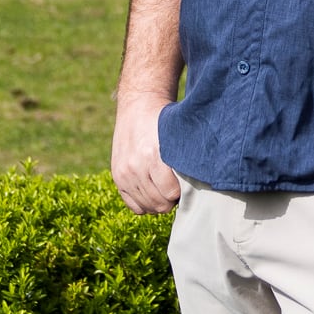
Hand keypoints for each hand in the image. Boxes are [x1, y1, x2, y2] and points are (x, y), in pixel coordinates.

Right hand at [109, 91, 181, 214]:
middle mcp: (135, 166)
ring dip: (159, 203)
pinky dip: (144, 204)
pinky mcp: (117, 177)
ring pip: (147, 207)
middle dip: (171, 200)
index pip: (170, 193)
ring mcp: (124, 173)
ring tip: (167, 192)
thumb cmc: (163, 122)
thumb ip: (183, 161)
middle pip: (159, 203)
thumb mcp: (175, 137)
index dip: (182, 193)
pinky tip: (153, 194)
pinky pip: (133, 206)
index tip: (187, 187)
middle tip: (178, 190)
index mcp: (152, 155)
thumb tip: (196, 188)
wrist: (138, 106)